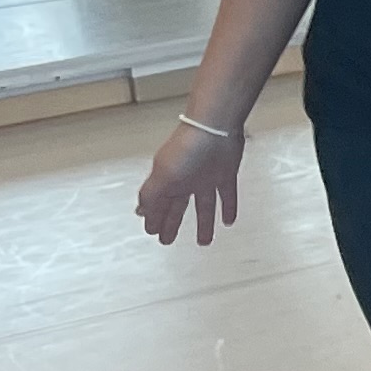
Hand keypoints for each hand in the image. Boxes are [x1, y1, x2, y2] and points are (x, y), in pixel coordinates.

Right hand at [136, 119, 242, 244]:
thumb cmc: (186, 149)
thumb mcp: (161, 177)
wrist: (215, 129)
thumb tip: (141, 214)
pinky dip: (228, 209)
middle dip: (171, 224)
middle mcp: (185, 181)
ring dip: (203, 224)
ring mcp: (205, 178)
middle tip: (167, 240)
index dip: (153, 219)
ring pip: (204, 207)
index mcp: (166, 181)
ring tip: (204, 241)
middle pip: (177, 208)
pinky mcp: (225, 174)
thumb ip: (150, 196)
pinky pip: (227, 196)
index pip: (157, 205)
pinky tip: (229, 221)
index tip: (150, 231)